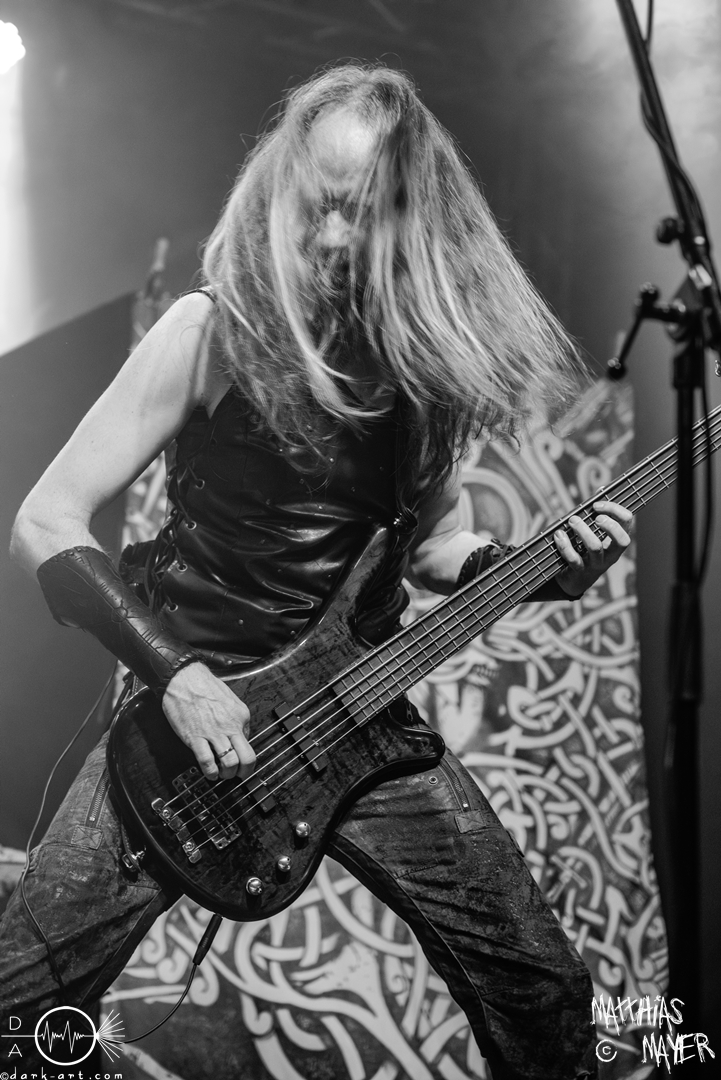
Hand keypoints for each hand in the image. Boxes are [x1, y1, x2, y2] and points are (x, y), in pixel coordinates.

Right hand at [162, 662, 255, 780]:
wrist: (184, 678)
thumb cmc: (204, 686)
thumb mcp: (231, 700)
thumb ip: (237, 718)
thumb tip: (240, 735)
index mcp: (241, 716)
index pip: (250, 742)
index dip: (243, 752)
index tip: (239, 757)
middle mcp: (230, 726)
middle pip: (247, 758)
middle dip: (244, 771)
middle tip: (238, 775)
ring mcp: (213, 733)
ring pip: (229, 763)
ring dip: (227, 774)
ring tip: (222, 774)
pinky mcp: (195, 737)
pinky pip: (207, 761)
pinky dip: (210, 772)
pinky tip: (209, 773)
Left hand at [553, 500, 631, 597]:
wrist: (575, 580)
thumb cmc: (586, 549)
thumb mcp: (595, 532)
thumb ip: (598, 513)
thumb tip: (601, 489)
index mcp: (617, 541)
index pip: (627, 523)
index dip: (615, 510)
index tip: (597, 505)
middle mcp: (611, 554)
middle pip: (622, 540)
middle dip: (608, 525)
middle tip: (594, 517)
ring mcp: (596, 564)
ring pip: (595, 547)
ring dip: (582, 530)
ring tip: (573, 521)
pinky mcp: (580, 571)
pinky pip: (574, 558)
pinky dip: (565, 545)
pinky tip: (559, 534)